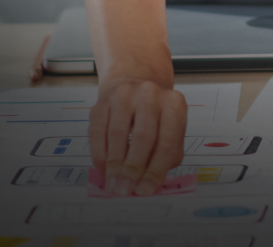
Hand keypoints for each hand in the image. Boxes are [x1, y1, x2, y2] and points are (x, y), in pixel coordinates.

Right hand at [90, 76, 186, 196]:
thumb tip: (148, 184)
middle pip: (142, 137)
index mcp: (174, 105)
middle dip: (132, 169)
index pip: (167, 142)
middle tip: (125, 190)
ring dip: (114, 165)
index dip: (155, 170)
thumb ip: (166, 157)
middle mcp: (150, 94)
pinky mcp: (103, 100)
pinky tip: (103, 170)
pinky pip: (98, 130)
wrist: (134, 82)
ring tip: (113, 184)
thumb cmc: (155, 116)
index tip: (145, 190)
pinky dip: (99, 154)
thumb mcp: (171, 131)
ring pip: (117, 133)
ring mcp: (125, 94)